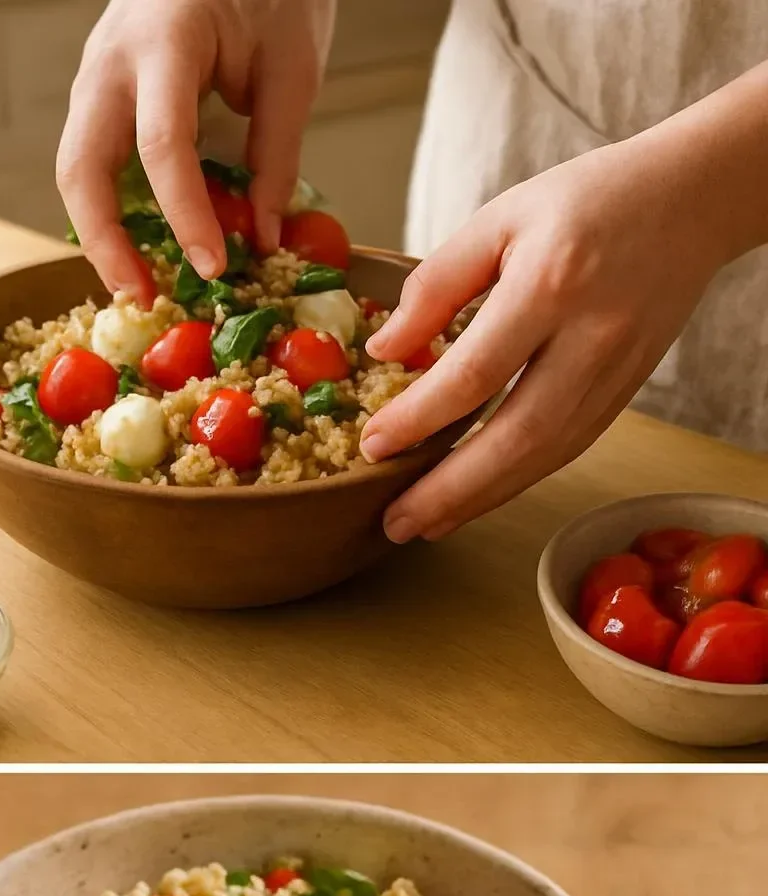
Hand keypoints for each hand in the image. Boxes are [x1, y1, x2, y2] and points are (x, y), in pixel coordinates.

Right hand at [57, 0, 333, 300]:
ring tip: (138, 284)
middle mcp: (112, 59)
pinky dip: (106, 210)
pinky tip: (136, 247)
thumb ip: (276, 155)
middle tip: (144, 296)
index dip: (185, 215)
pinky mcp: (99, 91)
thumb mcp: (291, 67)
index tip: (214, 267)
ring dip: (98, 234)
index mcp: (165, 39)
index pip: (162, 144)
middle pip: (82, 167)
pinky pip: (90, 160)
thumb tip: (263, 238)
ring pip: (74, 169)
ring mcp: (95, 73)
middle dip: (107, 242)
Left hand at [360, 133, 727, 542]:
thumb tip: (385, 351)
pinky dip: (518, 481)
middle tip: (395, 522)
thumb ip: (438, 284)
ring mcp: (615, 372)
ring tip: (425, 524)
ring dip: (481, 499)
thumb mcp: (501, 218)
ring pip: (544, 455)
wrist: (693, 199)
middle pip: (515, 435)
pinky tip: (477, 498)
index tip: (373, 445)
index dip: (420, 418)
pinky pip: (567, 449)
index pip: (475, 372)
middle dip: (450, 489)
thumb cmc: (588, 201)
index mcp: (550, 283)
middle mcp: (589, 338)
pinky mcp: (626, 393)